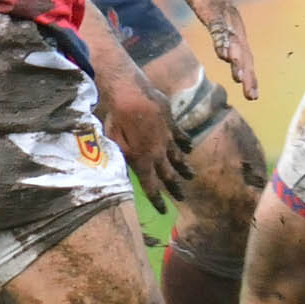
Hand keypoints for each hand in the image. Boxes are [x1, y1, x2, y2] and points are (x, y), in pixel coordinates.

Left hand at [95, 66, 193, 213]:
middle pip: (168, 174)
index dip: (157, 200)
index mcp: (143, 161)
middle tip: (182, 198)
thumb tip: (123, 173)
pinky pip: (181, 137)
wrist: (132, 92)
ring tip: (190, 176)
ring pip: (178, 157)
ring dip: (184, 168)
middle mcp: (158, 153)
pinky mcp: (171, 123)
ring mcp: (167, 138)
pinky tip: (189, 147)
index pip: (151, 186)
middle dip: (175, 188)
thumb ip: (121, 159)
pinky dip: (185, 143)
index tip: (163, 210)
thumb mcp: (113, 143)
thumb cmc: (117, 118)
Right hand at [175, 0, 258, 98]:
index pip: (246, 56)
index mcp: (235, 29)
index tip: (253, 95)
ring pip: (234, 42)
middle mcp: (234, 25)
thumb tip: (225, 51)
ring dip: (238, 61)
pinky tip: (224, 56)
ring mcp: (224, 16)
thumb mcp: (216, 17)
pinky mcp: (211, 8)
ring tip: (241, 79)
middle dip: (248, 76)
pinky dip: (222, 41)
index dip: (250, 75)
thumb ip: (221, 33)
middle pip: (244, 54)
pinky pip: (218, 27)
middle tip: (252, 96)